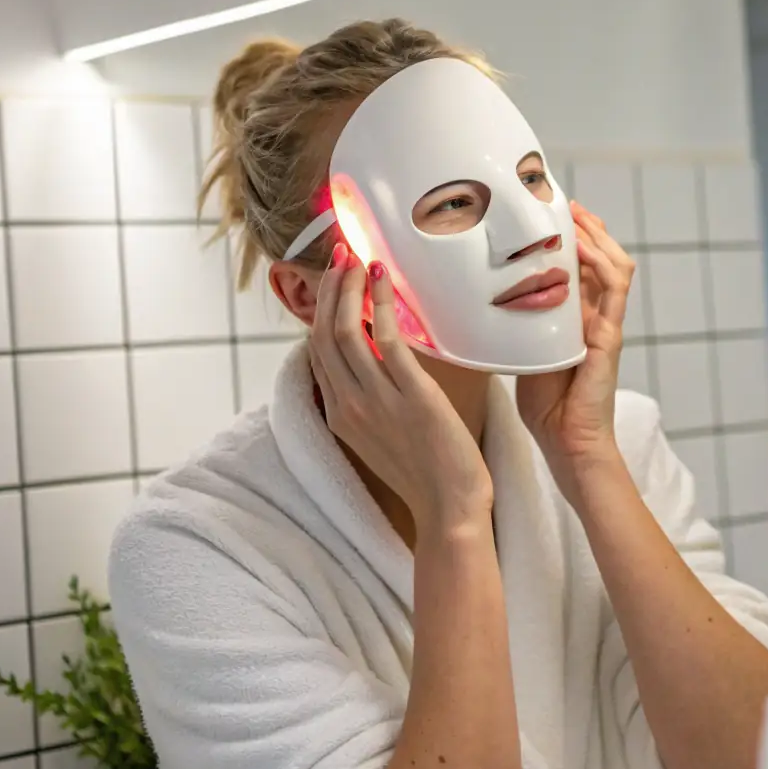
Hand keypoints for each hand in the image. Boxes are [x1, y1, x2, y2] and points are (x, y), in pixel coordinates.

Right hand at [308, 244, 492, 533]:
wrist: (450, 511)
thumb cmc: (428, 475)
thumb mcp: (386, 436)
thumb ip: (374, 400)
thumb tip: (381, 361)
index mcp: (339, 416)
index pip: (317, 351)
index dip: (321, 309)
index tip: (333, 280)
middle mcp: (347, 405)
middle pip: (323, 333)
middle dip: (328, 289)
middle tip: (340, 256)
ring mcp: (374, 401)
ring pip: (344, 329)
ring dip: (346, 287)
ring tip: (356, 258)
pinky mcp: (409, 395)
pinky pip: (385, 337)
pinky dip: (380, 301)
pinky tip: (382, 278)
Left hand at [515, 202, 634, 468]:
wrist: (567, 444)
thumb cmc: (545, 407)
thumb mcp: (522, 352)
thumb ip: (513, 325)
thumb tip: (476, 300)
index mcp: (576, 319)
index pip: (582, 267)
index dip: (571, 237)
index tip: (547, 214)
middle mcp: (595, 316)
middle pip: (603, 257)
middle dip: (587, 226)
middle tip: (562, 203)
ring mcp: (606, 324)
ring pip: (615, 264)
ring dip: (597, 234)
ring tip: (575, 213)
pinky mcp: (610, 335)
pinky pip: (614, 288)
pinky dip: (600, 261)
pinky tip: (581, 245)